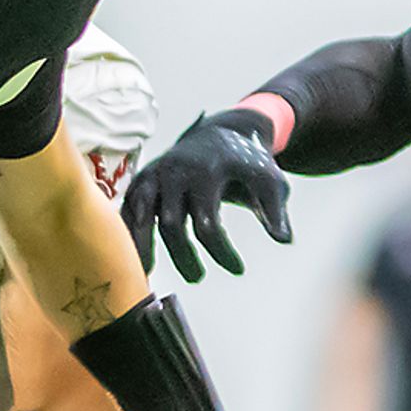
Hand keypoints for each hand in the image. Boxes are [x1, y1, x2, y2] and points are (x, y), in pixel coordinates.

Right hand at [122, 108, 292, 281]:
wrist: (222, 132)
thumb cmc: (247, 162)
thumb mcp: (269, 179)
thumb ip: (276, 209)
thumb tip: (283, 239)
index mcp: (207, 171)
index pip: (208, 223)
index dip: (221, 252)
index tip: (238, 269)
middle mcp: (176, 171)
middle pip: (172, 224)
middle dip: (184, 256)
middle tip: (198, 277)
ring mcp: (156, 173)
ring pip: (140, 214)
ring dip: (143, 246)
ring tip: (147, 274)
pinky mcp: (144, 178)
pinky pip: (128, 208)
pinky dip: (128, 232)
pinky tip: (134, 256)